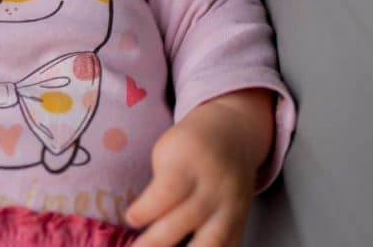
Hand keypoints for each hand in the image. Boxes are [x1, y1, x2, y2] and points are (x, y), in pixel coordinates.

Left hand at [125, 88, 273, 246]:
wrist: (232, 136)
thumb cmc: (188, 145)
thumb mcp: (167, 152)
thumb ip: (159, 187)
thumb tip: (141, 224)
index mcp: (191, 162)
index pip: (169, 190)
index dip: (148, 208)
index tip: (130, 219)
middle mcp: (215, 186)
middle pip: (189, 217)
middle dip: (159, 240)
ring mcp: (232, 206)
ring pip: (214, 239)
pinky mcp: (242, 221)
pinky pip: (230, 245)